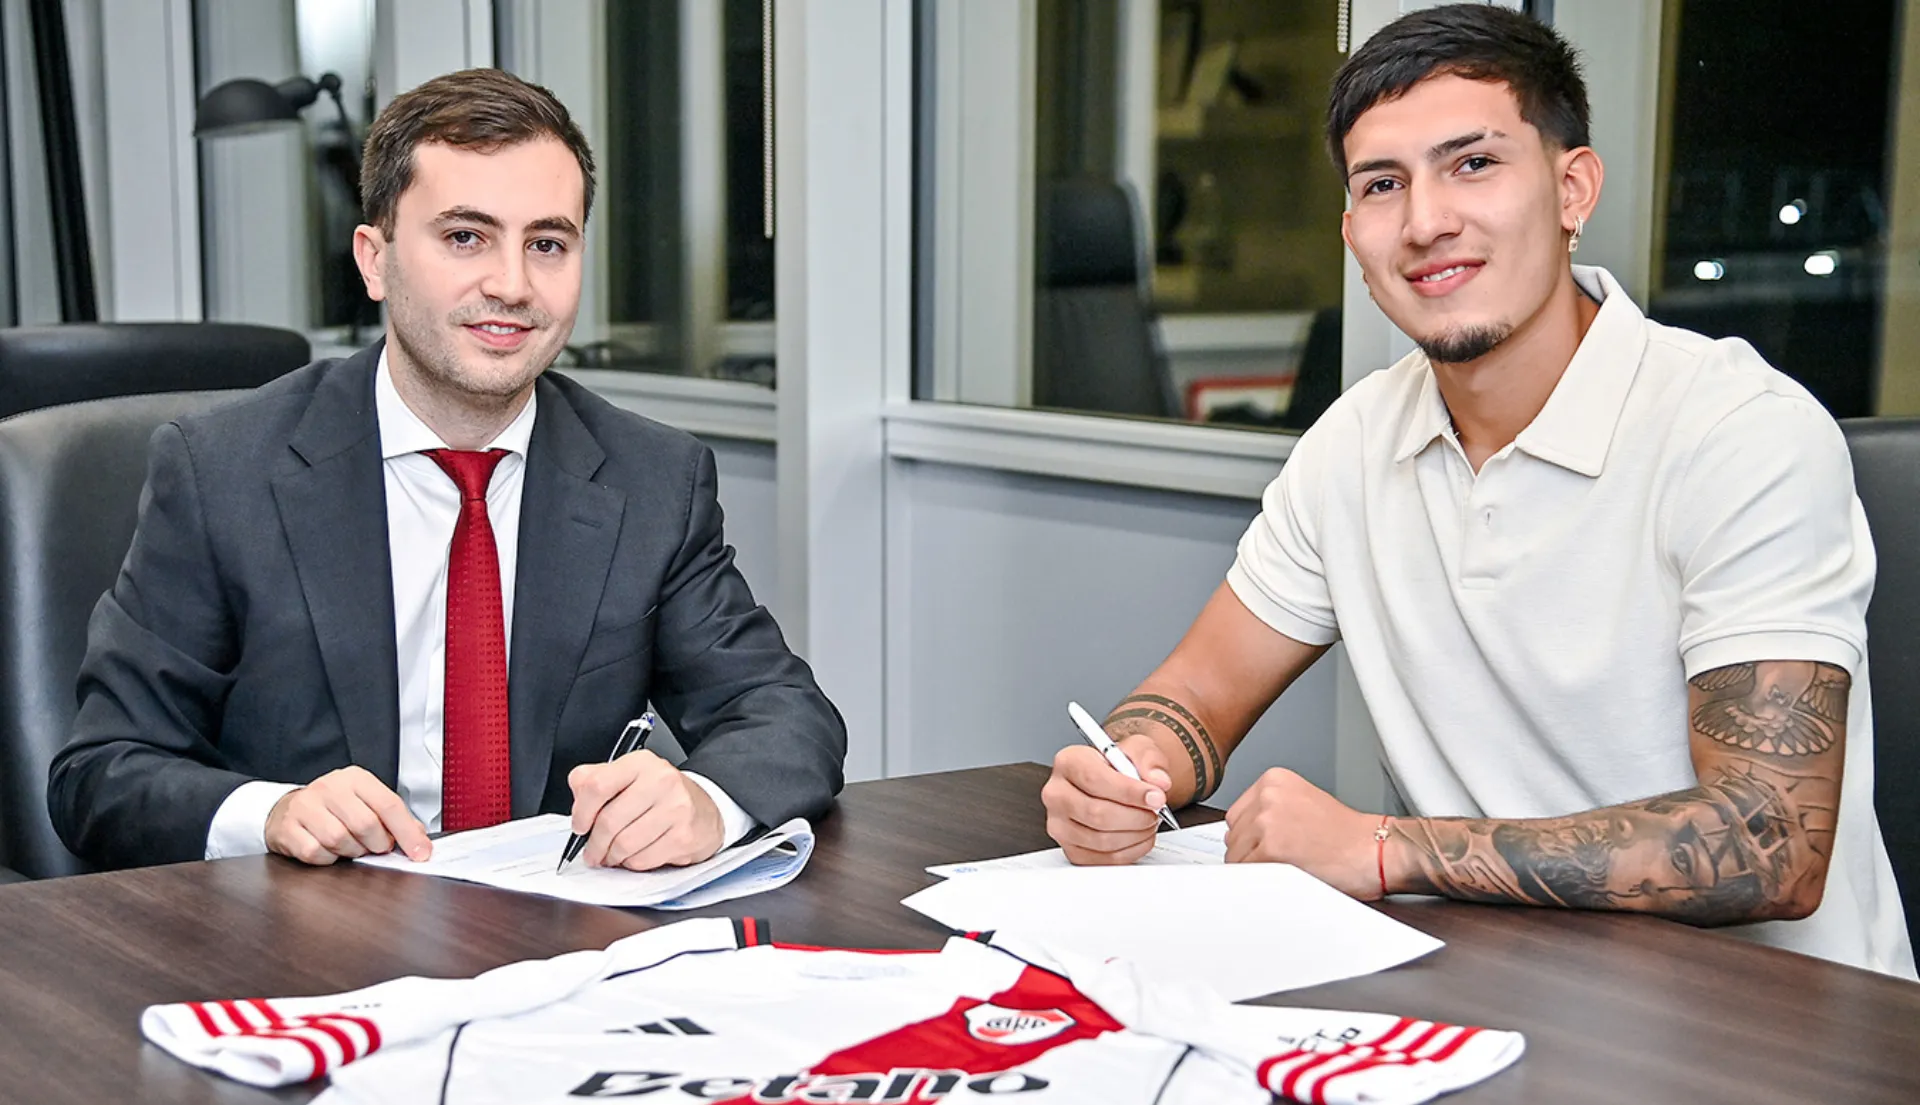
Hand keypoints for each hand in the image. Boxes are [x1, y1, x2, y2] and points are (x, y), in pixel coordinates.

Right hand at [265, 766, 431, 865]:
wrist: (287, 810)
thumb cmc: (333, 808)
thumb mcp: (366, 803)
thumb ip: (394, 818)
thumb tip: (419, 838)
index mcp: (355, 779)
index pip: (389, 805)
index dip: (407, 833)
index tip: (420, 852)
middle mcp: (329, 788)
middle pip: (366, 824)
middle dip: (377, 844)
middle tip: (376, 847)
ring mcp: (306, 807)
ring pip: (340, 839)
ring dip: (352, 852)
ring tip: (352, 846)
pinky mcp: (288, 828)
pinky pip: (316, 853)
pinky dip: (328, 859)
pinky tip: (329, 851)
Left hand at [567, 750, 724, 870]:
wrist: (706, 810)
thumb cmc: (661, 795)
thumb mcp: (628, 776)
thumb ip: (596, 779)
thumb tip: (577, 796)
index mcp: (640, 763)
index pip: (596, 785)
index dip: (581, 812)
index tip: (580, 826)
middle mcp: (661, 780)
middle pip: (608, 821)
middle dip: (594, 844)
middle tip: (592, 852)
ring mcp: (676, 808)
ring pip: (624, 844)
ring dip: (612, 857)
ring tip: (612, 855)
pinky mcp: (684, 835)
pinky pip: (643, 859)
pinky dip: (632, 863)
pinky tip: (635, 856)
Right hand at [1042, 735, 1173, 865]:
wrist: (1117, 784)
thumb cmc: (1121, 767)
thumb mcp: (1138, 749)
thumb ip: (1149, 760)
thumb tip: (1158, 782)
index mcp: (1068, 762)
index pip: (1094, 780)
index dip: (1129, 792)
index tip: (1156, 797)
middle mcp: (1057, 794)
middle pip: (1097, 813)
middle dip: (1136, 816)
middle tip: (1155, 811)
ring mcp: (1060, 825)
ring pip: (1102, 840)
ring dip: (1136, 834)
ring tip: (1149, 822)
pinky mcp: (1071, 850)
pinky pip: (1104, 859)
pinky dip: (1130, 851)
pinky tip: (1140, 836)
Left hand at [1224, 768, 1381, 898]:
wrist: (1374, 850)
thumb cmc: (1347, 834)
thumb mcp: (1304, 802)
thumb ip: (1270, 810)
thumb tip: (1243, 834)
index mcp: (1274, 780)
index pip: (1237, 815)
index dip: (1251, 837)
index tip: (1266, 846)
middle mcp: (1268, 796)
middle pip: (1234, 836)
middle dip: (1251, 852)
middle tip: (1282, 859)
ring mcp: (1267, 821)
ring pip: (1236, 856)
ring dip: (1256, 868)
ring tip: (1289, 866)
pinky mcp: (1271, 849)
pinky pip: (1247, 872)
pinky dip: (1261, 880)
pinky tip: (1286, 876)